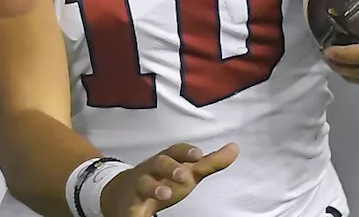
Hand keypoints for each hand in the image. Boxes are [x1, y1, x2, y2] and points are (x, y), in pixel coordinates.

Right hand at [100, 143, 237, 216]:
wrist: (123, 192)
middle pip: (158, 163)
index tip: (198, 155)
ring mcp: (139, 188)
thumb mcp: (186, 171)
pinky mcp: (132, 207)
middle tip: (184, 176)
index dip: (186, 152)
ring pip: (143, 184)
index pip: (174, 151)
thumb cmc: (162, 179)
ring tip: (165, 194)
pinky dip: (138, 214)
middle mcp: (152, 171)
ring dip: (153, 188)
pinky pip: (133, 210)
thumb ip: (210, 163)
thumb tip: (235, 148)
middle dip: (170, 167)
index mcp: (166, 161)